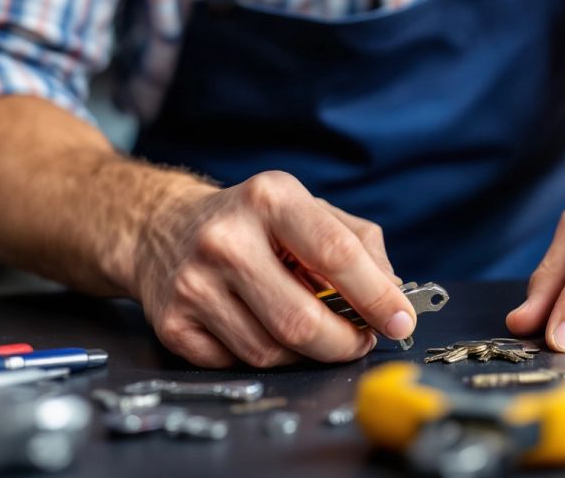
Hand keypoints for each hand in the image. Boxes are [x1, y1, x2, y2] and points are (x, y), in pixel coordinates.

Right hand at [133, 171, 413, 366]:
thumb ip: (360, 245)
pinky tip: (264, 330)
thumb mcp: (309, 210)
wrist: (163, 228)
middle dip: (344, 343)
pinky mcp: (172, 324)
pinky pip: (237, 364)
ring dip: (306, 354)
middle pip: (302, 321)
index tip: (402, 321)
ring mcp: (194, 284)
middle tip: (360, 341)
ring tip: (313, 330)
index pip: (337, 255)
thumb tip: (394, 296)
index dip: (377, 297)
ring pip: (271, 353)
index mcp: (271, 199)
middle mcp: (226, 239)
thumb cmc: (254, 223)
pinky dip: (265, 358)